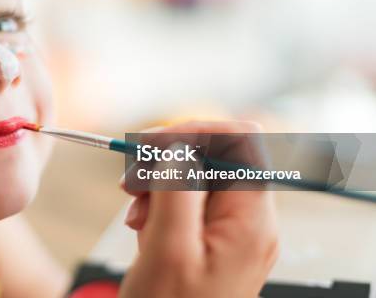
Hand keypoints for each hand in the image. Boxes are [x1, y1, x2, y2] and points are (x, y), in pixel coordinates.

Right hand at [119, 121, 278, 297]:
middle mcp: (249, 221)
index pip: (242, 143)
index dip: (198, 132)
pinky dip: (161, 204)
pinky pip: (190, 201)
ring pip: (198, 177)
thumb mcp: (167, 250)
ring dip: (160, 185)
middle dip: (170, 160)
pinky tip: (144, 228)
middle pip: (217, 157)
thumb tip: (179, 145)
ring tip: (136, 216)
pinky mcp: (213, 239)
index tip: (154, 145)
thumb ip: (177, 188)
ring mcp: (232, 231)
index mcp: (250, 222)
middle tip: (131, 183)